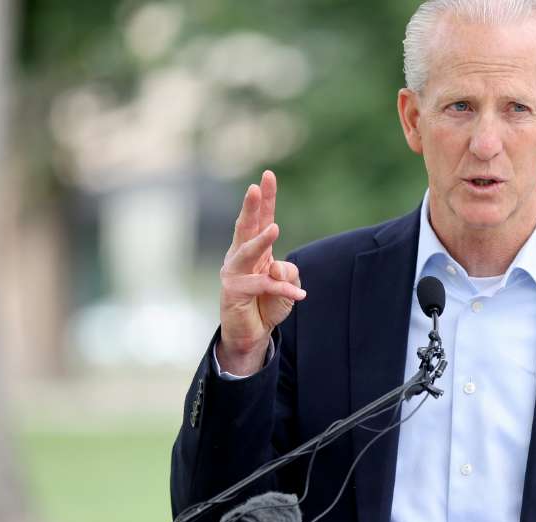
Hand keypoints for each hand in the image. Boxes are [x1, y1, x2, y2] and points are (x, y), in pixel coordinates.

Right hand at [218, 170, 306, 374]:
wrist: (252, 333)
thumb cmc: (268, 303)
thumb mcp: (287, 285)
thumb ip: (288, 273)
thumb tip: (276, 268)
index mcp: (256, 249)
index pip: (262, 219)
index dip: (266, 198)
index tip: (268, 175)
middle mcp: (241, 256)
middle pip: (246, 227)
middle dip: (251, 206)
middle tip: (254, 188)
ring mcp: (234, 273)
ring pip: (248, 252)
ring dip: (262, 240)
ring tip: (276, 229)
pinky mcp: (234, 291)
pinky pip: (263, 285)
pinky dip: (283, 289)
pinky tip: (301, 295)